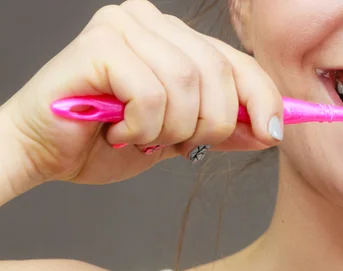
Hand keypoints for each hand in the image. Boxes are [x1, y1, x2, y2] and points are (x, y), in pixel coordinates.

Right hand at [2, 0, 282, 185]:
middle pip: (217, 71)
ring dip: (173, 128)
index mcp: (173, 37)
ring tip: (145, 138)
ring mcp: (122, 27)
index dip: (262, 98)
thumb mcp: (179, 135)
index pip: (235, 61)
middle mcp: (150, 21)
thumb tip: (271, 129)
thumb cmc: (106, 140)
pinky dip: (144, 126)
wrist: (46, 153)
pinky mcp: (99, 45)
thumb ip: (222, 127)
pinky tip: (120, 131)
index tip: (274, 133)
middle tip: (182, 145)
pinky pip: (151, 93)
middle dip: (211, 123)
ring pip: (186, 83)